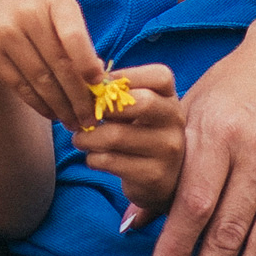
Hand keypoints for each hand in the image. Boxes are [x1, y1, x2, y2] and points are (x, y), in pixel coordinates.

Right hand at [0, 0, 106, 129]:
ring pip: (39, 81)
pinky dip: (39, 104)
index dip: (87, 63)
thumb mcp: (58, 7)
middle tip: (90, 120)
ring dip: (60, 107)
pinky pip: (20, 86)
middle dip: (78, 98)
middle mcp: (26, 16)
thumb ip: (77, 37)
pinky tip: (52, 113)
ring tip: (73, 122)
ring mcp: (3, 36)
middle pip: (58, 65)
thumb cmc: (34, 5)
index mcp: (52, 0)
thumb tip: (95, 80)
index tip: (99, 85)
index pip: (72, 35)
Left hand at [72, 62, 183, 224]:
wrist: (161, 180)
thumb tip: (84, 81)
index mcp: (171, 99)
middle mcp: (175, 122)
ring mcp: (168, 150)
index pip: (159, 76)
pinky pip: (111, 161)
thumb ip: (118, 93)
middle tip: (84, 116)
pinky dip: (93, 158)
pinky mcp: (154, 176)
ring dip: (88, 138)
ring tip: (80, 139)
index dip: (125, 77)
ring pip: (116, 135)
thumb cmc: (140, 134)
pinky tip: (94, 158)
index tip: (100, 87)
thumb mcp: (138, 110)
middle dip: (102, 108)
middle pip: (139, 103)